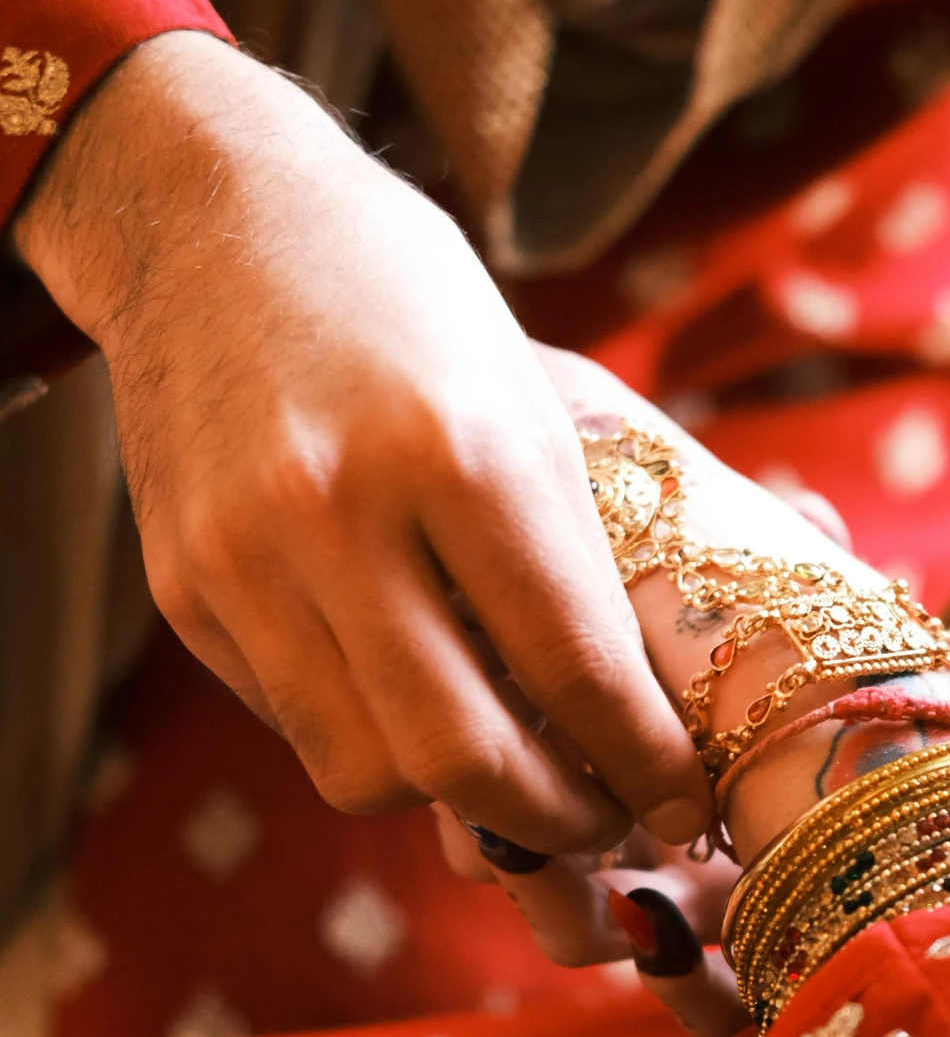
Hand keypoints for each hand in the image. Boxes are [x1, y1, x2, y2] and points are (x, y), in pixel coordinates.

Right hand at [12, 33, 711, 852]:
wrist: (212, 216)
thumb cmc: (407, 297)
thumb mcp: (527, 396)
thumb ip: (569, 549)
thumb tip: (633, 705)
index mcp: (462, 451)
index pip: (572, 666)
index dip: (639, 761)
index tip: (681, 801)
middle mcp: (339, 513)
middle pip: (460, 757)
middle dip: (552, 819)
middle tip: (603, 819)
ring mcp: (243, 559)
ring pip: (364, 770)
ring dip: (454, 801)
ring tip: (514, 774)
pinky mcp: (183, 588)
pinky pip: (294, 722)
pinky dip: (369, 738)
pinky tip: (415, 702)